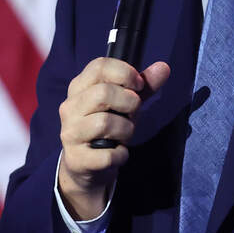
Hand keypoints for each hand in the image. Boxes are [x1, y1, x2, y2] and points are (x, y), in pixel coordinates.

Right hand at [57, 58, 170, 219]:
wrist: (88, 166)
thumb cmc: (109, 126)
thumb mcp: (126, 103)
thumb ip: (144, 86)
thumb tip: (164, 67)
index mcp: (79, 87)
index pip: (99, 66)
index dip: (125, 73)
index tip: (138, 85)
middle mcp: (69, 107)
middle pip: (103, 93)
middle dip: (129, 103)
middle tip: (132, 114)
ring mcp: (70, 133)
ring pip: (105, 123)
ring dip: (126, 130)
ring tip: (125, 134)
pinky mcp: (76, 159)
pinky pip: (108, 154)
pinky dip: (122, 154)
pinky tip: (120, 153)